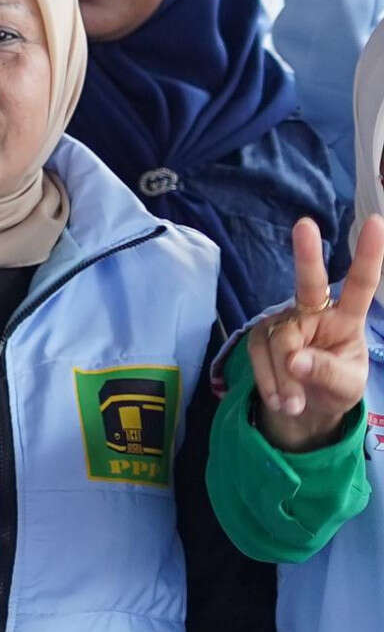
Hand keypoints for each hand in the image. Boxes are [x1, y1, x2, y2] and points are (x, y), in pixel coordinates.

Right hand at [245, 217, 380, 452]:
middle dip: (307, 254)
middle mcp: (313, 311)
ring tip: (294, 404)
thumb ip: (325, 371)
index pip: (360, 284)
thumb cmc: (335, 388)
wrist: (305, 408)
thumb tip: (293, 360)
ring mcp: (283, 321)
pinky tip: (281, 399)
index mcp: (346, 318)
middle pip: (309, 282)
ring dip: (284, 379)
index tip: (376, 223)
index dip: (369, 256)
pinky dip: (269, 382)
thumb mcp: (346, 386)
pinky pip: (258, 356)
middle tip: (305, 225)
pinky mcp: (260, 335)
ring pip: (279, 342)